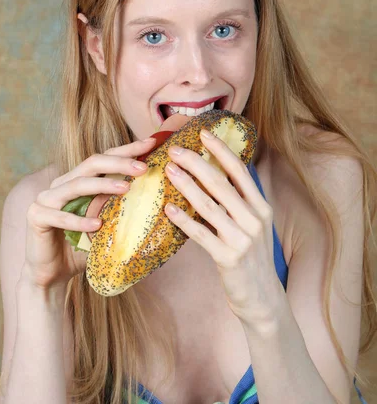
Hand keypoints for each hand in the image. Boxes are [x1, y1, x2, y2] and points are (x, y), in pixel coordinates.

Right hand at [23, 138, 155, 289]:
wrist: (52, 275)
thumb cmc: (81, 247)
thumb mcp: (105, 224)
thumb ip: (118, 208)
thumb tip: (154, 195)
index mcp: (77, 180)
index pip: (104, 158)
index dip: (127, 149)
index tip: (151, 144)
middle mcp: (61, 184)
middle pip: (91, 164)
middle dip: (119, 163)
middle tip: (142, 168)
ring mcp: (46, 198)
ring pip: (77, 185)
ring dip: (103, 185)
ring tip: (126, 188)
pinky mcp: (36, 217)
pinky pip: (60, 217)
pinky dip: (79, 221)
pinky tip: (97, 225)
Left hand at [163, 130, 283, 328]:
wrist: (262, 297)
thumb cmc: (252, 256)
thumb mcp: (253, 225)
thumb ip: (239, 201)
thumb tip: (213, 174)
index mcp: (261, 206)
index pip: (239, 170)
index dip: (220, 150)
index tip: (203, 133)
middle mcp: (254, 219)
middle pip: (220, 183)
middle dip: (196, 162)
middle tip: (175, 150)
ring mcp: (242, 238)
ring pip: (208, 205)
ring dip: (186, 185)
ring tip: (169, 171)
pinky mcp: (228, 258)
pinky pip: (201, 234)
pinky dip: (183, 220)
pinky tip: (168, 209)